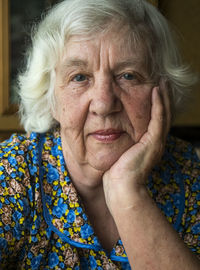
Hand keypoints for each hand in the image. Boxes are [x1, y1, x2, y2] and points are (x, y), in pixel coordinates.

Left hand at [103, 83, 170, 214]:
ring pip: (164, 114)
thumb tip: (109, 131)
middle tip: (163, 81)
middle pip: (164, 114)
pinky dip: (158, 104)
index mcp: (149, 144)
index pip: (156, 119)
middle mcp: (156, 142)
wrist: (121, 189)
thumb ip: (120, 142)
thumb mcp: (119, 153)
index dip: (157, 104)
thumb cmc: (116, 173)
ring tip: (162, 81)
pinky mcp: (153, 143)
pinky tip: (156, 91)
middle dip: (164, 97)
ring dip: (163, 96)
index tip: (154, 89)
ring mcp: (156, 142)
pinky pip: (158, 119)